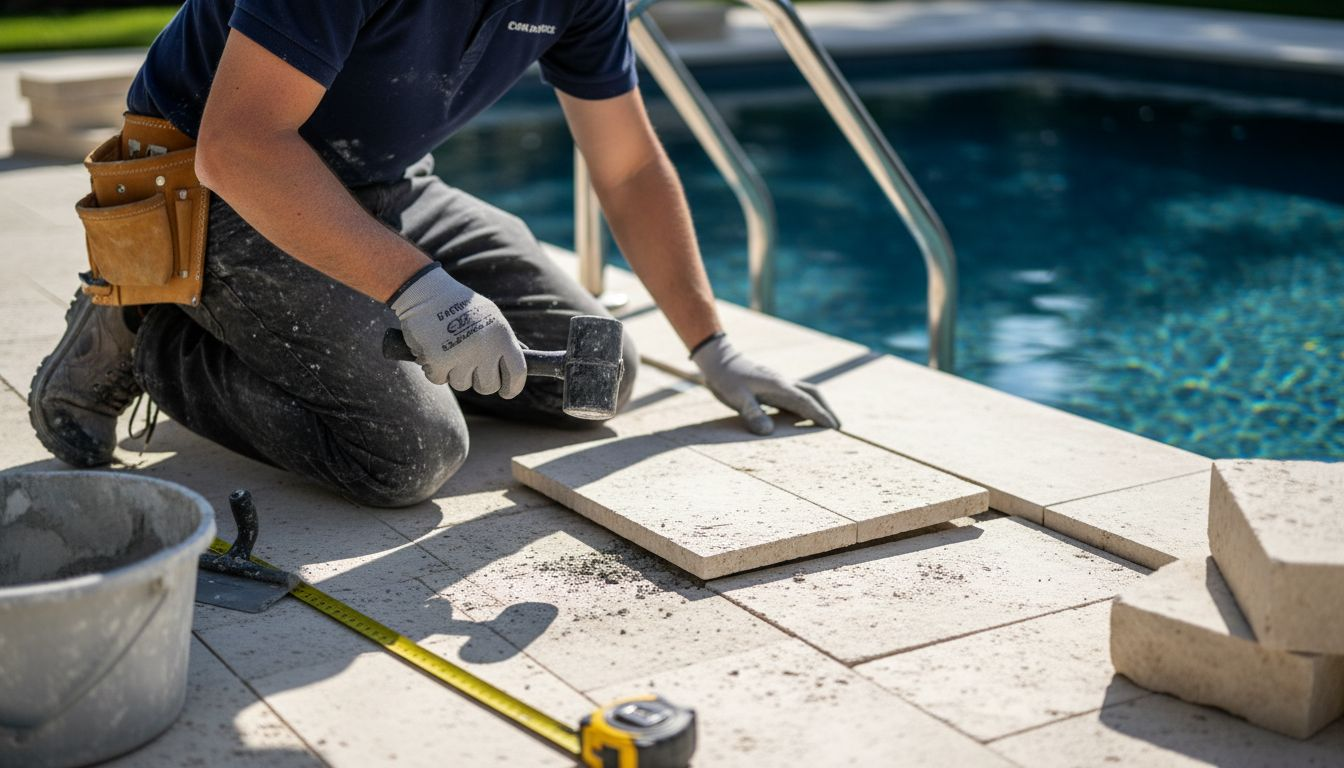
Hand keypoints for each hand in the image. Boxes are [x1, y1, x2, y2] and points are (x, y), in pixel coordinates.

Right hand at [389, 266, 526, 397]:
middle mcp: (485, 347)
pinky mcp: (438, 360)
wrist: (425, 292)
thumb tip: (525, 354)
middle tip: (469, 366)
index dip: (513, 387)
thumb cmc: (461, 305)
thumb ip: (505, 340)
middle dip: (478, 381)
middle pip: (488, 386)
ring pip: (462, 384)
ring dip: (454, 372)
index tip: (506, 391)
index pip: (517, 373)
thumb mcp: (491, 317)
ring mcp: (462, 355)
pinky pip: (439, 379)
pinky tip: (432, 350)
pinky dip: (433, 369)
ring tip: (449, 349)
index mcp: (502, 336)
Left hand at [691, 334, 839, 435]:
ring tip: (824, 423)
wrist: (718, 360)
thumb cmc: (726, 379)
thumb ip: (752, 414)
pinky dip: (803, 406)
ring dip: (817, 406)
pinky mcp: (771, 385)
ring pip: (805, 393)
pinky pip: (793, 395)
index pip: (805, 402)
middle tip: (837, 426)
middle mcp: (782, 383)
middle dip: (826, 409)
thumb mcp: (736, 398)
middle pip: (812, 393)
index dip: (820, 414)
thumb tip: (768, 432)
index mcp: (778, 386)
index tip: (834, 427)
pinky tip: (800, 417)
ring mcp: (778, 382)